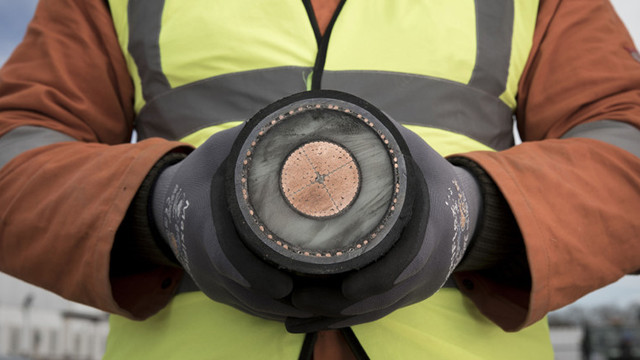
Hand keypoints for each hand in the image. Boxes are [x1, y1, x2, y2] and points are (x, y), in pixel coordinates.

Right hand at [151, 125, 309, 320]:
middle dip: (291, 300)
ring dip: (289, 309)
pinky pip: (251, 308)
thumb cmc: (204, 172)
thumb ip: (258, 139)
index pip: (231, 261)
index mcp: (207, 228)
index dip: (259, 277)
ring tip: (327, 300)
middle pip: (251, 296)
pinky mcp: (221, 291)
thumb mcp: (226, 149)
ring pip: (254, 308)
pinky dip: (279, 309)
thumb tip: (301, 120)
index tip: (288, 286)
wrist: (168, 202)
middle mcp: (207, 263)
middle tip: (329, 294)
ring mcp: (213, 281)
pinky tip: (308, 301)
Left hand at [286, 121, 481, 331]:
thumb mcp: (409, 150)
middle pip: (383, 297)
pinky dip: (340, 321)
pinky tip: (306, 323)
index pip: (408, 262)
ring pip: (374, 312)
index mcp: (434, 228)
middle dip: (340, 305)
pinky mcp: (405, 294)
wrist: (466, 207)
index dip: (377, 279)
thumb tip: (327, 111)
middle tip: (296, 298)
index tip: (344, 287)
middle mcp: (427, 265)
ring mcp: (417, 285)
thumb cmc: (430, 174)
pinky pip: (373, 314)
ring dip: (334, 318)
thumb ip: (375, 136)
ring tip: (292, 317)